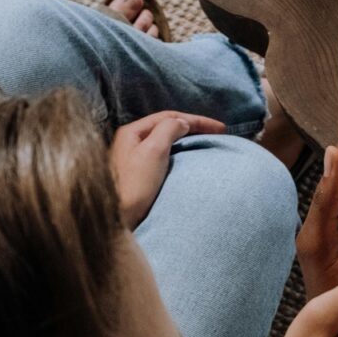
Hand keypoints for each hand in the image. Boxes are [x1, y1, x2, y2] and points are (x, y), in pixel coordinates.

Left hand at [109, 111, 225, 228]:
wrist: (116, 218)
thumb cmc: (134, 185)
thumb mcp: (153, 151)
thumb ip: (169, 130)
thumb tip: (182, 123)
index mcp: (132, 132)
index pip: (169, 118)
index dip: (197, 120)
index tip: (221, 129)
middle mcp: (131, 142)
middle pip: (167, 127)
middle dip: (193, 128)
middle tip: (217, 133)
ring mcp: (134, 158)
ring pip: (166, 142)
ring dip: (187, 140)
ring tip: (206, 144)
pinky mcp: (139, 175)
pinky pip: (164, 157)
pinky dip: (180, 154)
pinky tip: (189, 160)